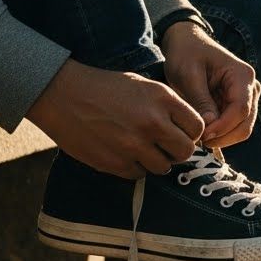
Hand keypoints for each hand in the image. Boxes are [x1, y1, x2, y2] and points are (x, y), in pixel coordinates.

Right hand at [26, 59, 202, 178]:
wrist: (64, 95)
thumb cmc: (106, 88)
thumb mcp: (144, 85)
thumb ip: (168, 106)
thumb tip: (188, 129)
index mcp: (162, 99)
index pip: (197, 127)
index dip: (191, 132)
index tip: (182, 133)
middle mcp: (152, 123)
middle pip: (185, 152)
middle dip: (178, 151)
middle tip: (166, 147)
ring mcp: (133, 145)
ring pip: (163, 167)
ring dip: (157, 161)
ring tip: (143, 149)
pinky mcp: (114, 162)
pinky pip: (138, 174)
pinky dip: (135, 167)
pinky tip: (125, 153)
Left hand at [162, 21, 260, 148]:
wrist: (187, 43)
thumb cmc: (186, 54)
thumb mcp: (188, 74)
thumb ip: (200, 100)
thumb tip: (209, 126)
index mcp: (242, 75)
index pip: (241, 109)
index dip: (223, 127)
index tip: (201, 135)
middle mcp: (251, 87)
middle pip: (246, 123)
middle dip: (223, 137)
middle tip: (198, 140)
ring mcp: (246, 97)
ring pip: (242, 129)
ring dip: (222, 137)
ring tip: (198, 136)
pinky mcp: (237, 105)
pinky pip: (234, 127)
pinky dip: (220, 134)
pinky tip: (202, 133)